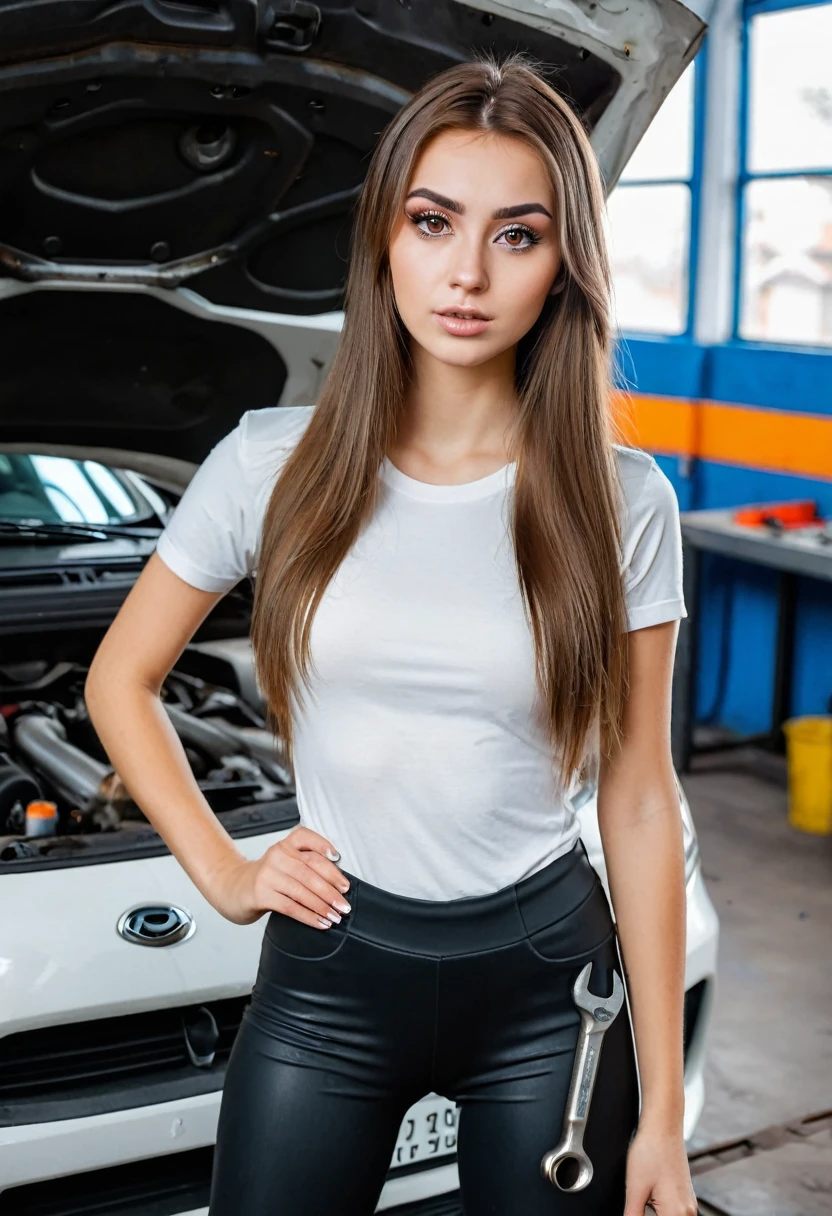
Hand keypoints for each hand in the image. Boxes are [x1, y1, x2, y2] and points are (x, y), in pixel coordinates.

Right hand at [205, 826, 350, 927]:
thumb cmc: (268, 877)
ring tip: (336, 916)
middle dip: (331, 888)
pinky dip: (309, 916)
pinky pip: (291, 907)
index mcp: (285, 844)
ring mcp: (267, 875)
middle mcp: (276, 855)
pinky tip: (321, 923)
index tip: (339, 859)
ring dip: (323, 906)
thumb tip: (338, 882)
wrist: (235, 889)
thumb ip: (306, 863)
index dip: (323, 845)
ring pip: (302, 890)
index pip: (306, 838)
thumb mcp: (285, 862)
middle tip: (345, 903)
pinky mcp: (261, 894)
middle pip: (310, 870)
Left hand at [623, 1123, 697, 1215]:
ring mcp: (688, 1203)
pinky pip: (674, 1213)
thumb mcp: (634, 1189)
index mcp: (677, 1213)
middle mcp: (688, 1211)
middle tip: (636, 1207)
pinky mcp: (684, 1195)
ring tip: (643, 1201)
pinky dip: (662, 1212)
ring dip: (653, 1215)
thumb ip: (633, 1215)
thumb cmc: (650, 1150)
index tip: (634, 1213)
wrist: (662, 1126)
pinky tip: (650, 1202)